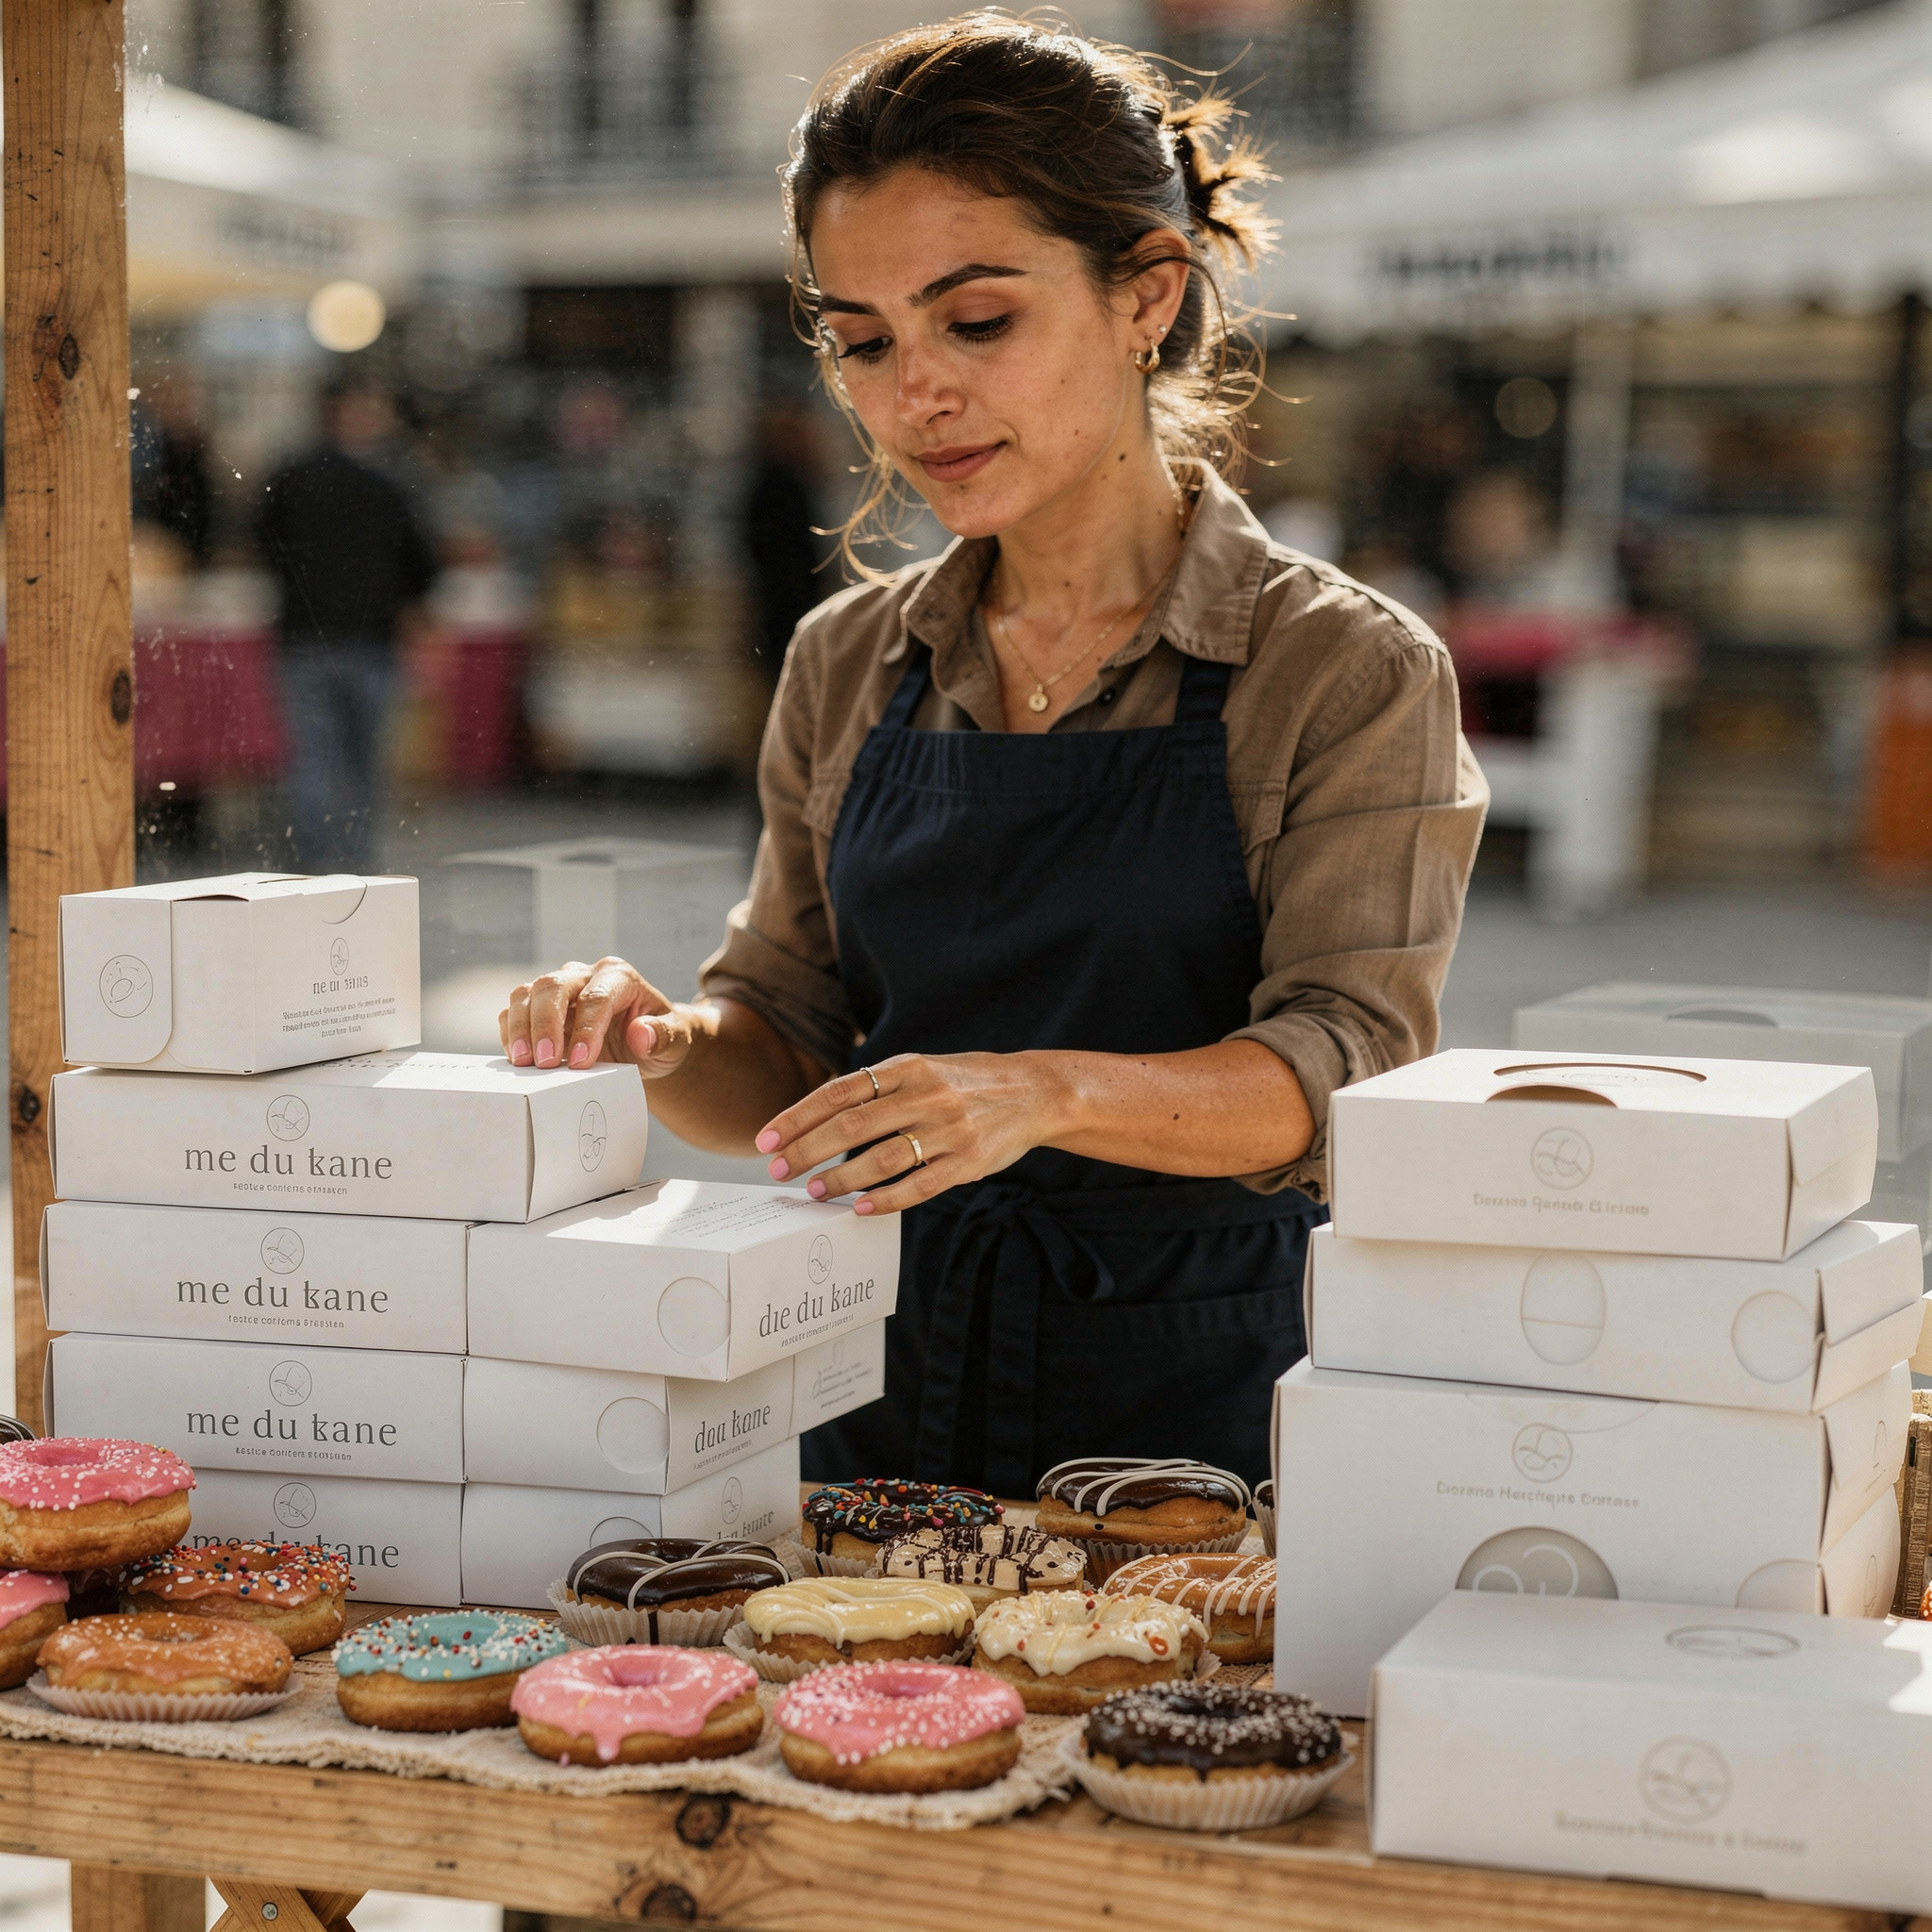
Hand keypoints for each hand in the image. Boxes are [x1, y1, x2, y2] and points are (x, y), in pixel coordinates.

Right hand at [499, 957, 694, 1076]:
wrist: (645, 1043)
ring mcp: (559, 989)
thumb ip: (664, 1036)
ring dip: (521, 1027)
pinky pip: (515, 1011)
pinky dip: (511, 1032)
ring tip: (524, 1063)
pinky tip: (518, 1058)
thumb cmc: (660, 1039)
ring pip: (527, 993)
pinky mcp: (540, 1007)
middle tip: (546, 1062)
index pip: (597, 997)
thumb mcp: (676, 1041)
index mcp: (620, 977)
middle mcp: (585, 975)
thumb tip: (640, 1034)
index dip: (587, 1029)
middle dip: (545, 1024)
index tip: (582, 1062)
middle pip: (553, 985)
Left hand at [753, 1051, 1065, 1214]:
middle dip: (806, 1151)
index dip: (797, 1117)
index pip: (839, 1092)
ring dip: (840, 1179)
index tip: (766, 1140)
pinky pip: (920, 1185)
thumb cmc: (965, 1082)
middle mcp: (925, 1095)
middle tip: (778, 1172)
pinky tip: (860, 1208)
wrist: (1034, 1091)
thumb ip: (877, 1087)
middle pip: (852, 1127)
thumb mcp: (922, 1068)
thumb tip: (817, 1116)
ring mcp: (949, 1129)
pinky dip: (886, 1200)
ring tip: (814, 1191)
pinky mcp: (969, 1161)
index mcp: (907, 1067)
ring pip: (882, 1159)